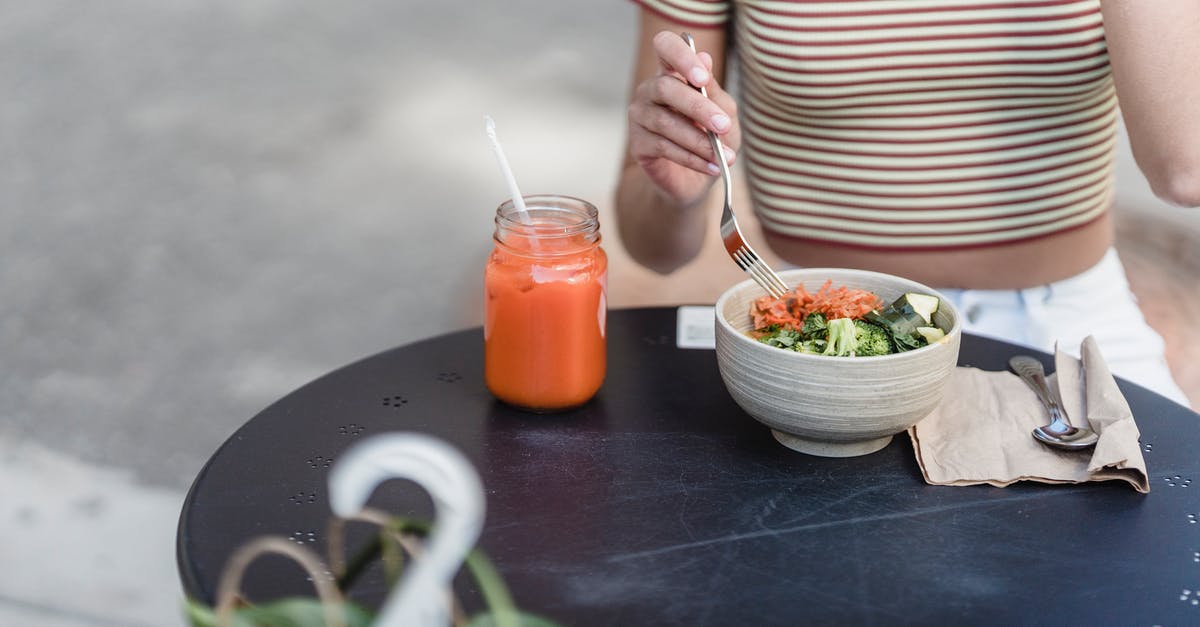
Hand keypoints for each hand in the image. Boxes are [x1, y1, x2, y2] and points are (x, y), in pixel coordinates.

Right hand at [627, 30, 740, 208]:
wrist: (697, 180)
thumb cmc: (712, 138)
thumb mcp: (724, 113)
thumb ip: (714, 91)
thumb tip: (705, 58)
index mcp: (672, 72)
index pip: (665, 46)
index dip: (680, 56)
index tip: (701, 77)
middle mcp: (651, 90)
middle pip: (665, 88)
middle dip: (697, 107)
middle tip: (723, 125)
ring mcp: (640, 116)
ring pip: (666, 123)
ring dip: (699, 141)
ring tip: (723, 155)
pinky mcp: (638, 144)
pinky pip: (664, 147)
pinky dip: (692, 158)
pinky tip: (712, 167)